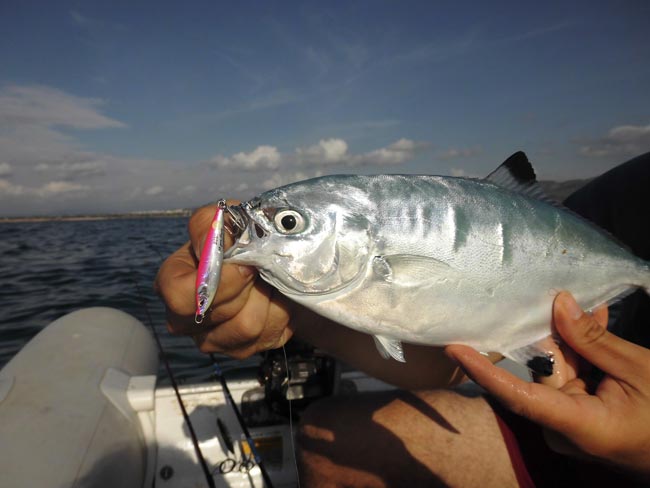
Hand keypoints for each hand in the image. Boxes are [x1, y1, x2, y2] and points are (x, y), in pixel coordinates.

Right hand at [154, 203, 294, 357]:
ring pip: (248, 327)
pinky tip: (275, 296)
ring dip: (268, 297)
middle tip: (261, 267)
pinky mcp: (243, 349)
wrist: (274, 261)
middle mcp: (184, 319)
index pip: (179, 295)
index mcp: (172, 283)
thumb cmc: (240, 238)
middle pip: (220, 314)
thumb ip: (210, 224)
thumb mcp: (224, 218)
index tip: (246, 264)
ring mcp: (213, 340)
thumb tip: (213, 245)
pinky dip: (281, 310)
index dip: (220, 280)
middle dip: (250, 286)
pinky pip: (269, 334)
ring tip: (269, 279)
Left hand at [446, 292, 649, 477]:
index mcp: (576, 425)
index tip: (454, 348)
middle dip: (549, 333)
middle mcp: (563, 427)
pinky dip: (583, 353)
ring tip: (587, 306)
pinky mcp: (578, 414)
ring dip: (572, 340)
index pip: (517, 396)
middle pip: (541, 372)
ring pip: (558, 369)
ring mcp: (569, 421)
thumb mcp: (637, 370)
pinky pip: (572, 375)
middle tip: (552, 294)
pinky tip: (594, 321)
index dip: (483, 371)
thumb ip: (593, 339)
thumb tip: (558, 303)